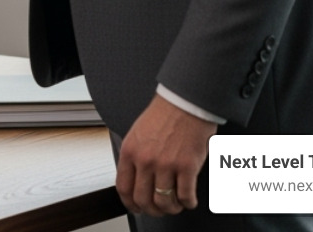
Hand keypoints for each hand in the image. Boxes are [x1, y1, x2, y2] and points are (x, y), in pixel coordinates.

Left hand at [114, 94, 215, 216]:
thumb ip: (133, 156)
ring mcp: (166, 164)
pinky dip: (187, 203)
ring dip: (171, 208)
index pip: (123, 187)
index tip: (136, 207)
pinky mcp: (186, 166)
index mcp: (130, 151)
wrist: (184, 103)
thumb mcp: (137, 134)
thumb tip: (133, 178)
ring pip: (164, 202)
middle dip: (152, 210)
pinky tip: (188, 200)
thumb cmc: (163, 115)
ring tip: (175, 204)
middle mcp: (145, 160)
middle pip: (143, 199)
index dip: (130, 203)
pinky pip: (185, 196)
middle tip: (158, 209)